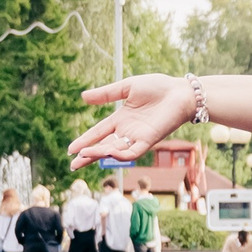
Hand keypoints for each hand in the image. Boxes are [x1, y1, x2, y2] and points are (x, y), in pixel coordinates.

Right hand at [71, 75, 193, 168]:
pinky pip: (133, 152)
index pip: (98, 133)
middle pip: (104, 147)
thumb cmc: (158, 87)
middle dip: (88, 156)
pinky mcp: (150, 140)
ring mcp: (138, 137)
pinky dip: (120, 154)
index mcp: (121, 119)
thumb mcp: (127, 87)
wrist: (181, 92)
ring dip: (100, 154)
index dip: (85, 141)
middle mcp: (127, 131)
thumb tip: (83, 97)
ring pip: (115, 151)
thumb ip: (106, 94)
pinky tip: (108, 151)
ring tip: (85, 154)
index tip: (71, 149)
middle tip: (73, 164)